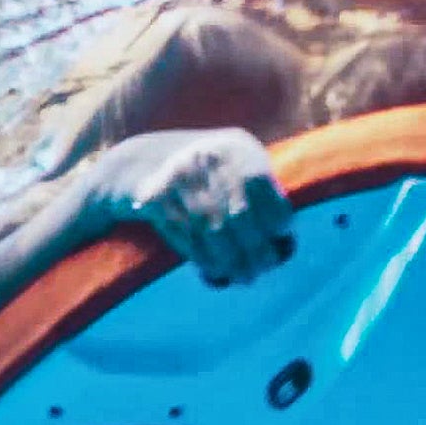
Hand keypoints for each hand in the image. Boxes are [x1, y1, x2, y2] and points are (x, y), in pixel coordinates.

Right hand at [92, 128, 295, 286]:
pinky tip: (217, 270)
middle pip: (239, 214)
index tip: (280, 239)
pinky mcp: (157, 199)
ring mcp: (180, 178)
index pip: (262, 187)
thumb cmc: (205, 172)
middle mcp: (207, 158)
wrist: (141, 161)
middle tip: (262, 269)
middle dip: (256, 249)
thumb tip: (284, 242)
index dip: (276, 219)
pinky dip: (206, 259)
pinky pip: (187, 236)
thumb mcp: (236, 166)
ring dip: (232, 261)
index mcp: (236, 147)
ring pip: (213, 230)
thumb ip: (260, 194)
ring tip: (244, 276)